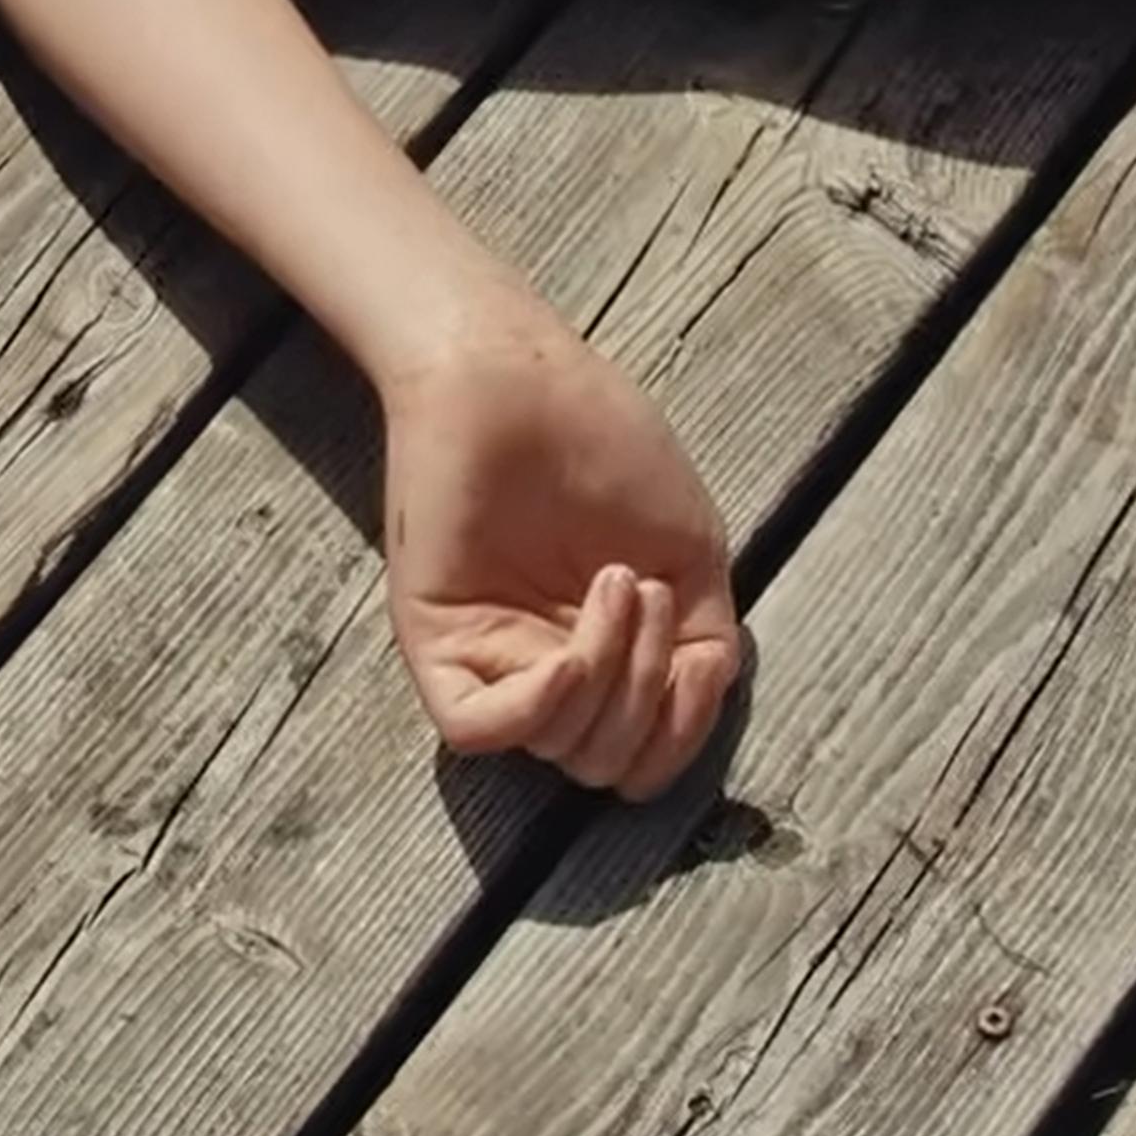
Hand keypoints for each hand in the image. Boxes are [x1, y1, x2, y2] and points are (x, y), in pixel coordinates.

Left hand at [382, 319, 743, 798]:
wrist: (523, 377)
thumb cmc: (607, 443)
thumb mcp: (689, 553)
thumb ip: (700, 646)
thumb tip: (683, 714)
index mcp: (605, 651)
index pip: (642, 752)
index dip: (680, 735)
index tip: (699, 665)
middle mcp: (545, 664)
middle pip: (605, 758)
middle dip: (648, 697)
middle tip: (646, 594)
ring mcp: (490, 653)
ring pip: (557, 745)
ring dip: (610, 677)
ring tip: (616, 582)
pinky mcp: (435, 636)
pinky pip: (478, 728)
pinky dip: (538, 709)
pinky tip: (567, 656)